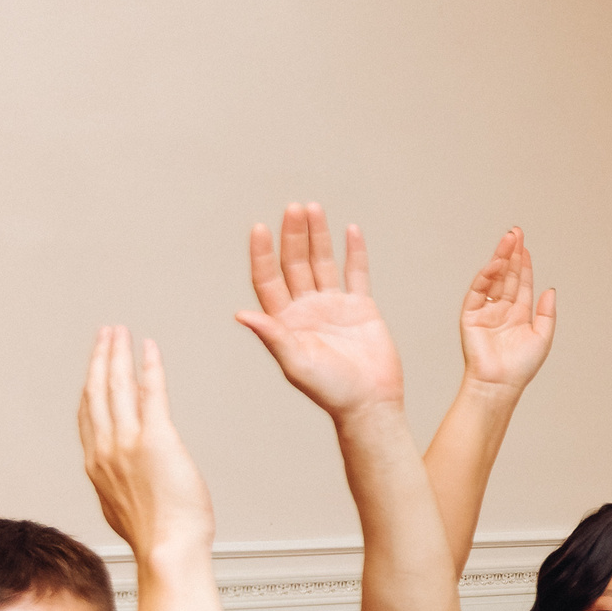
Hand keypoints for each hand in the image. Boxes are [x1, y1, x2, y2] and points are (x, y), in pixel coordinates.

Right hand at [79, 326, 212, 561]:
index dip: (90, 386)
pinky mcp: (156, 439)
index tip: (93, 368)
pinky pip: (150, 392)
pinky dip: (149, 366)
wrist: (167, 549)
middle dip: (99, 359)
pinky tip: (150, 348)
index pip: (89, 415)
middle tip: (104, 335)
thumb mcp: (123, 508)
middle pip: (96, 391)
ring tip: (120, 332)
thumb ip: (119, 483)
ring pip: (116, 386)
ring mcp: (128, 442)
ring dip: (117, 354)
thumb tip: (127, 474)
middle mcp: (106, 449)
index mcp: (97, 466)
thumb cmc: (157, 538)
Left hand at [236, 203, 405, 420]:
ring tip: (313, 209)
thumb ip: (272, 336)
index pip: (268, 279)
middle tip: (293, 208)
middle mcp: (306, 308)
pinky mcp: (361, 307)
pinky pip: (356, 273)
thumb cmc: (330, 390)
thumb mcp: (295, 363)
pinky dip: (354, 252)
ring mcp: (334, 306)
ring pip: (322, 262)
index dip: (262, 254)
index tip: (259, 228)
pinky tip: (350, 230)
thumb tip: (241, 314)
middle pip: (294, 263)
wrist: (370, 402)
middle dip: (293, 235)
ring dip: (318, 236)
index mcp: (285, 320)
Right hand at [458, 226, 556, 394]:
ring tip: (508, 240)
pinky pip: (479, 291)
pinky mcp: (471, 315)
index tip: (526, 246)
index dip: (525, 265)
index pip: (522, 284)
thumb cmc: (520, 367)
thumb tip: (550, 289)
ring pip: (494, 279)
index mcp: (518, 315)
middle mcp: (502, 310)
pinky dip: (486, 276)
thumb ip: (546, 313)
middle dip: (512, 254)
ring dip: (500, 259)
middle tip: (516, 232)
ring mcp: (486, 311)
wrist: (500, 383)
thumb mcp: (542, 336)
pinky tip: (496, 262)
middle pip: (508, 276)